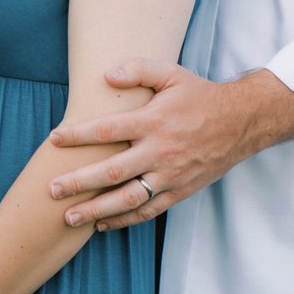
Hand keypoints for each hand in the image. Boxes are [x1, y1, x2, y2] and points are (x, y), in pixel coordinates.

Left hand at [45, 62, 293, 230]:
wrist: (243, 122)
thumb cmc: (202, 96)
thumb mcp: (173, 74)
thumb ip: (140, 69)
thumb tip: (107, 75)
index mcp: (155, 121)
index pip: (107, 129)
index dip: (78, 135)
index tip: (54, 139)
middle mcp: (160, 151)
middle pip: (111, 171)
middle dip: (78, 182)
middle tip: (51, 190)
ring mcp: (170, 175)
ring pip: (128, 198)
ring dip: (96, 209)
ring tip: (69, 217)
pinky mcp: (179, 190)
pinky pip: (148, 210)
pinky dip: (124, 220)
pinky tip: (102, 224)